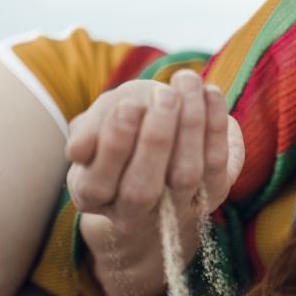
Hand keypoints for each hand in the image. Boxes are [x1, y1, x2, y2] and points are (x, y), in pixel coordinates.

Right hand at [65, 69, 243, 234]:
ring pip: (184, 175)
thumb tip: (78, 152)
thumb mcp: (99, 121)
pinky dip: (215, 126)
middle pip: (142, 190)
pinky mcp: (213, 194)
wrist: (165, 143)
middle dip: (154, 139)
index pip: (98, 184)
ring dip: (189, 125)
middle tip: (164, 95)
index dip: (114, 145)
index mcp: (92, 196)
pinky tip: (210, 93)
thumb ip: (88, 130)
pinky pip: (217, 164)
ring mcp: (176, 208)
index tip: (128, 105)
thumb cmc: (124, 127)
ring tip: (186, 81)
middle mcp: (133, 214)